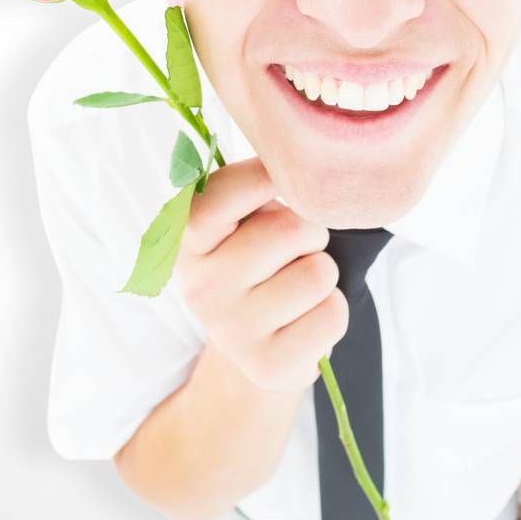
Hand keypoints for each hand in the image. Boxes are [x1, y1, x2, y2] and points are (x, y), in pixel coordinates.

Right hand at [174, 156, 349, 391]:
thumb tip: (288, 153)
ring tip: (297, 283)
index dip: (263, 177)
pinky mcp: (267, 366)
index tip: (279, 179)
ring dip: (322, 272)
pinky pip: (333, 315)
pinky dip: (332, 311)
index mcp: (187, 241)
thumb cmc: (255, 258)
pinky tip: (304, 318)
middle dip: (310, 231)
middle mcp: (200, 287)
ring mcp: (232, 331)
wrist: (255, 341)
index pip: (222, 195)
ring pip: (319, 272)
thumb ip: (251, 184)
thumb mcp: (240, 217)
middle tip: (293, 249)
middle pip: (292, 229)